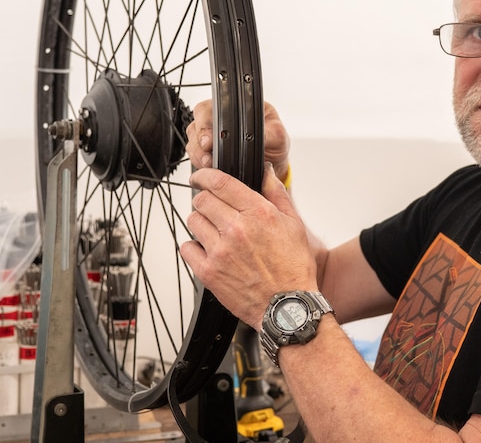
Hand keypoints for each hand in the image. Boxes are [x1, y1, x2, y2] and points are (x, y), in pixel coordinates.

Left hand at [179, 164, 315, 328]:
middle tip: (212, 208)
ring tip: (215, 232)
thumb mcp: (293, 224)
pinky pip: (187, 248)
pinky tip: (208, 250)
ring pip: (193, 222)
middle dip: (205, 200)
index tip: (201, 177)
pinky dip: (194, 247)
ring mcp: (220, 251)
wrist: (288, 307)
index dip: (205, 175)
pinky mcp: (209, 271)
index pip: (220, 182)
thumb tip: (267, 173)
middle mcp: (236, 229)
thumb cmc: (293, 268)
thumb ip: (277, 194)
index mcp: (258, 213)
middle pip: (202, 200)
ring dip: (201, 222)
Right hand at [185, 100, 290, 180]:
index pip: (206, 109)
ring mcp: (210, 137)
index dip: (203, 124)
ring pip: (193, 144)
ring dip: (198, 156)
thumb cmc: (274, 140)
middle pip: (195, 128)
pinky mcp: (209, 154)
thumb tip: (257, 135)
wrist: (274, 161)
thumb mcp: (277, 134)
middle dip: (198, 144)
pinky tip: (210, 170)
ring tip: (209, 165)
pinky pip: (196, 158)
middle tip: (208, 157)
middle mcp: (217, 121)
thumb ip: (267, 133)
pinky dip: (200, 165)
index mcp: (232, 109)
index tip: (208, 140)